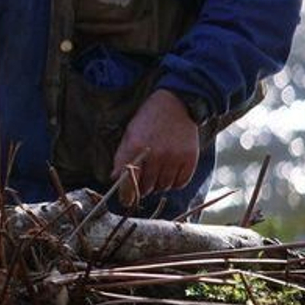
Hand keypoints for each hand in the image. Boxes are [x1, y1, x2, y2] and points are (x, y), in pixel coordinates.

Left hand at [111, 89, 199, 204]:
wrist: (176, 105)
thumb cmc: (148, 120)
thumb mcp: (129, 134)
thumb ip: (121, 157)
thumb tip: (114, 178)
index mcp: (136, 147)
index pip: (129, 180)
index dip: (127, 194)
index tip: (127, 199)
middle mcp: (156, 154)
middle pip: (147, 187)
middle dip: (142, 188)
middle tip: (143, 181)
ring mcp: (174, 157)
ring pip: (163, 187)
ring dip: (158, 185)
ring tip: (157, 174)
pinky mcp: (189, 159)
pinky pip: (180, 183)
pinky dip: (174, 183)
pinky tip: (170, 174)